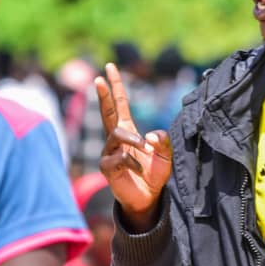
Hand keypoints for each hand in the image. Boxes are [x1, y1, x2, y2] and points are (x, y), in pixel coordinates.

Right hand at [96, 63, 172, 229]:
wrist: (148, 197)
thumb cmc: (153, 173)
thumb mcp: (165, 155)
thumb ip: (162, 142)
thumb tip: (150, 135)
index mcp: (128, 130)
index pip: (119, 103)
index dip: (116, 86)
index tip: (110, 67)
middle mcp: (116, 138)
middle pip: (107, 111)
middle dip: (103, 94)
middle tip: (99, 78)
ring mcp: (109, 152)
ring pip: (117, 135)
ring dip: (134, 140)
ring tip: (146, 150)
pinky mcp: (107, 167)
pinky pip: (120, 158)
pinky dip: (134, 162)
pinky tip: (139, 169)